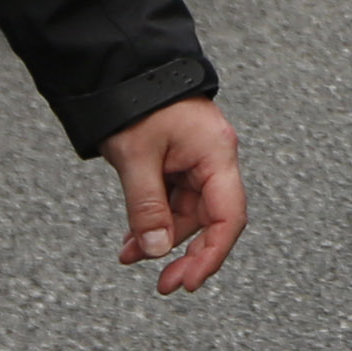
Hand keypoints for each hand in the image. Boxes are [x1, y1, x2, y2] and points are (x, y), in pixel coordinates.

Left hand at [100, 95, 246, 293]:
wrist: (123, 67)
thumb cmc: (136, 101)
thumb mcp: (137, 158)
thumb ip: (147, 208)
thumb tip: (156, 251)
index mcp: (216, 154)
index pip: (228, 216)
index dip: (212, 254)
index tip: (190, 281)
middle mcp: (214, 158)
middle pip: (209, 219)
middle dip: (184, 252)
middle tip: (164, 283)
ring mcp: (197, 159)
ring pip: (187, 213)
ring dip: (161, 237)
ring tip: (129, 255)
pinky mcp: (179, 159)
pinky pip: (173, 199)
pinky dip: (154, 219)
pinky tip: (133, 237)